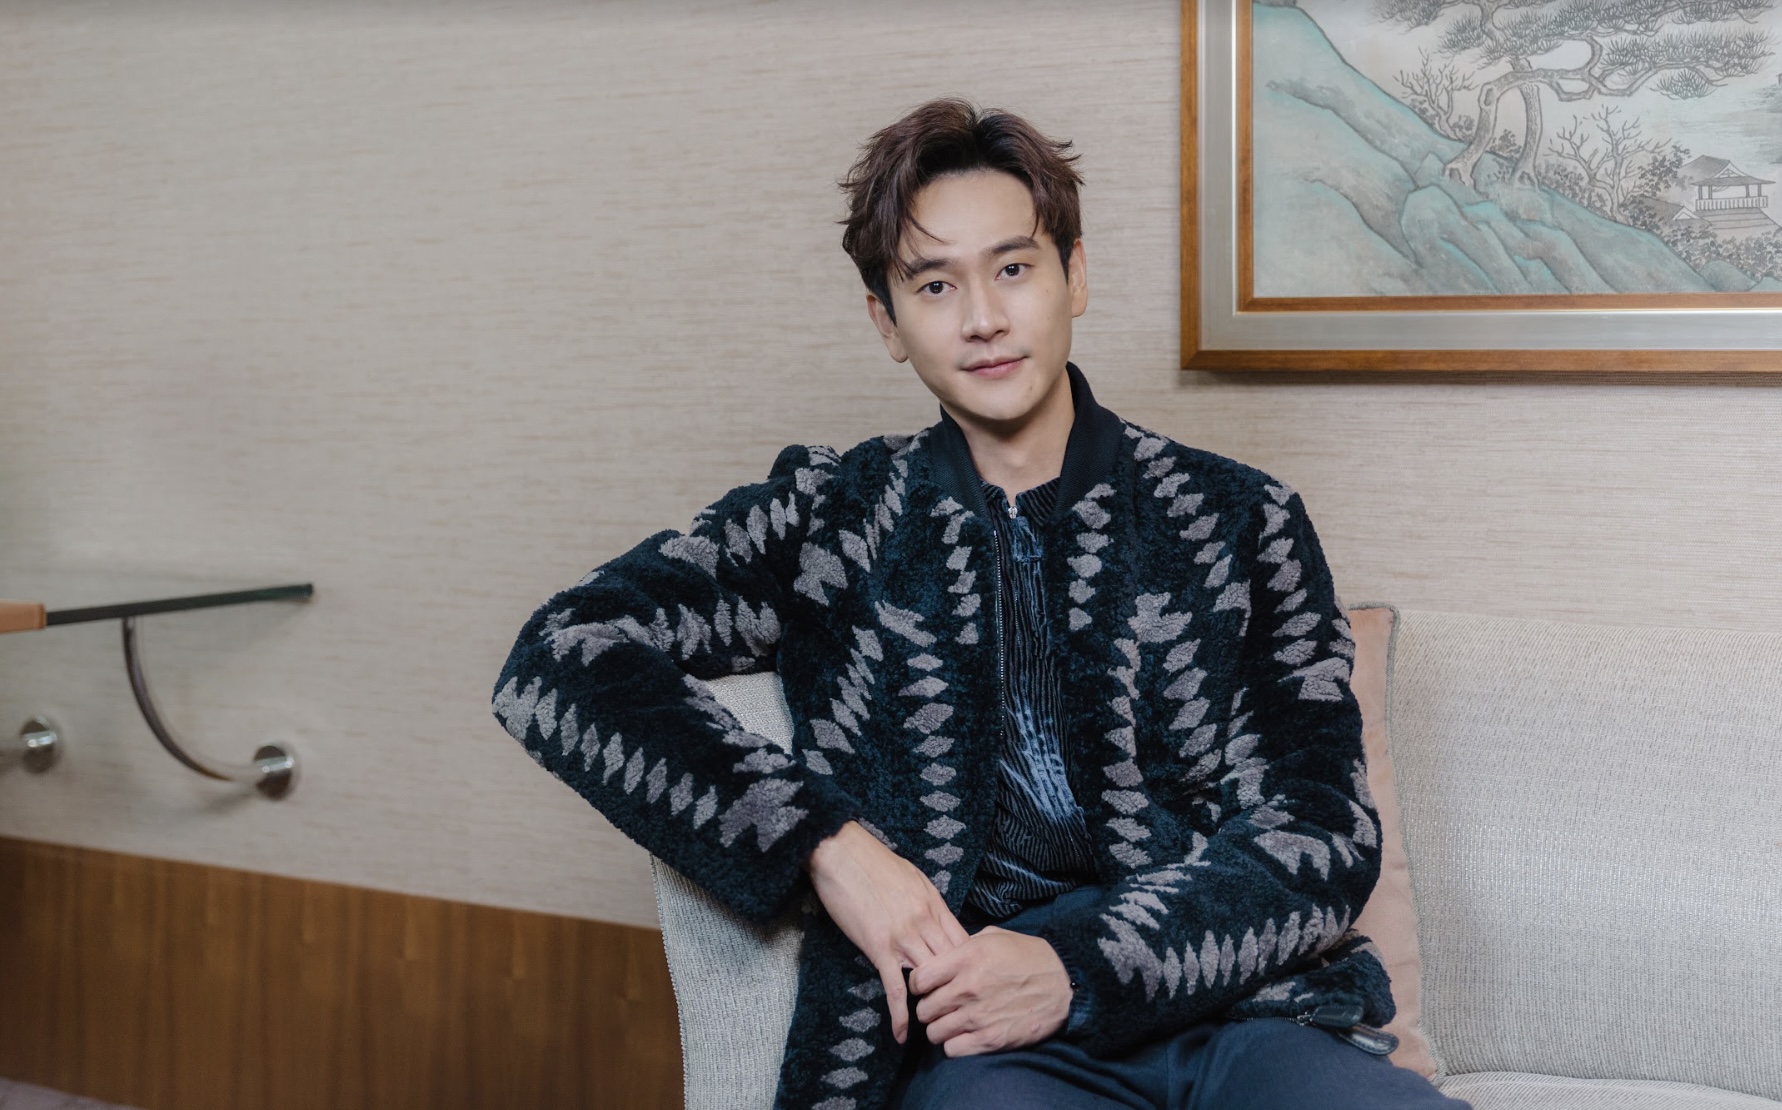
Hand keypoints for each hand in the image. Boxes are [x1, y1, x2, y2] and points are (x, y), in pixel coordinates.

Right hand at [805, 821, 968, 1043]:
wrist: (841, 851)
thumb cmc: (873, 860)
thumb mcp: (913, 877)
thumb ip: (927, 901)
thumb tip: (935, 919)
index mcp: (935, 904)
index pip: (963, 943)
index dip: (969, 967)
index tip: (970, 984)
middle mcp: (925, 922)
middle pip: (952, 965)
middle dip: (958, 988)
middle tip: (960, 1012)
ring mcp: (903, 937)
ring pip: (930, 977)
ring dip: (935, 1002)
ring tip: (939, 1027)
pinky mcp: (879, 946)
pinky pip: (895, 986)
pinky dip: (901, 1013)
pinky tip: (903, 1034)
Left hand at [908, 926, 1071, 1056]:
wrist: (1065, 984)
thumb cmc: (1030, 957)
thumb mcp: (995, 937)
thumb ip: (964, 945)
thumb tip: (944, 955)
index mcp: (967, 958)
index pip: (918, 978)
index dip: (918, 984)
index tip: (927, 987)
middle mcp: (968, 987)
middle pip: (924, 1008)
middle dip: (929, 1008)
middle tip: (941, 1006)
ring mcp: (978, 1015)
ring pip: (934, 1032)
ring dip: (940, 1028)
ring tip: (952, 1022)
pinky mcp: (990, 1039)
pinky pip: (952, 1049)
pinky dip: (954, 1045)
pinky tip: (964, 1035)